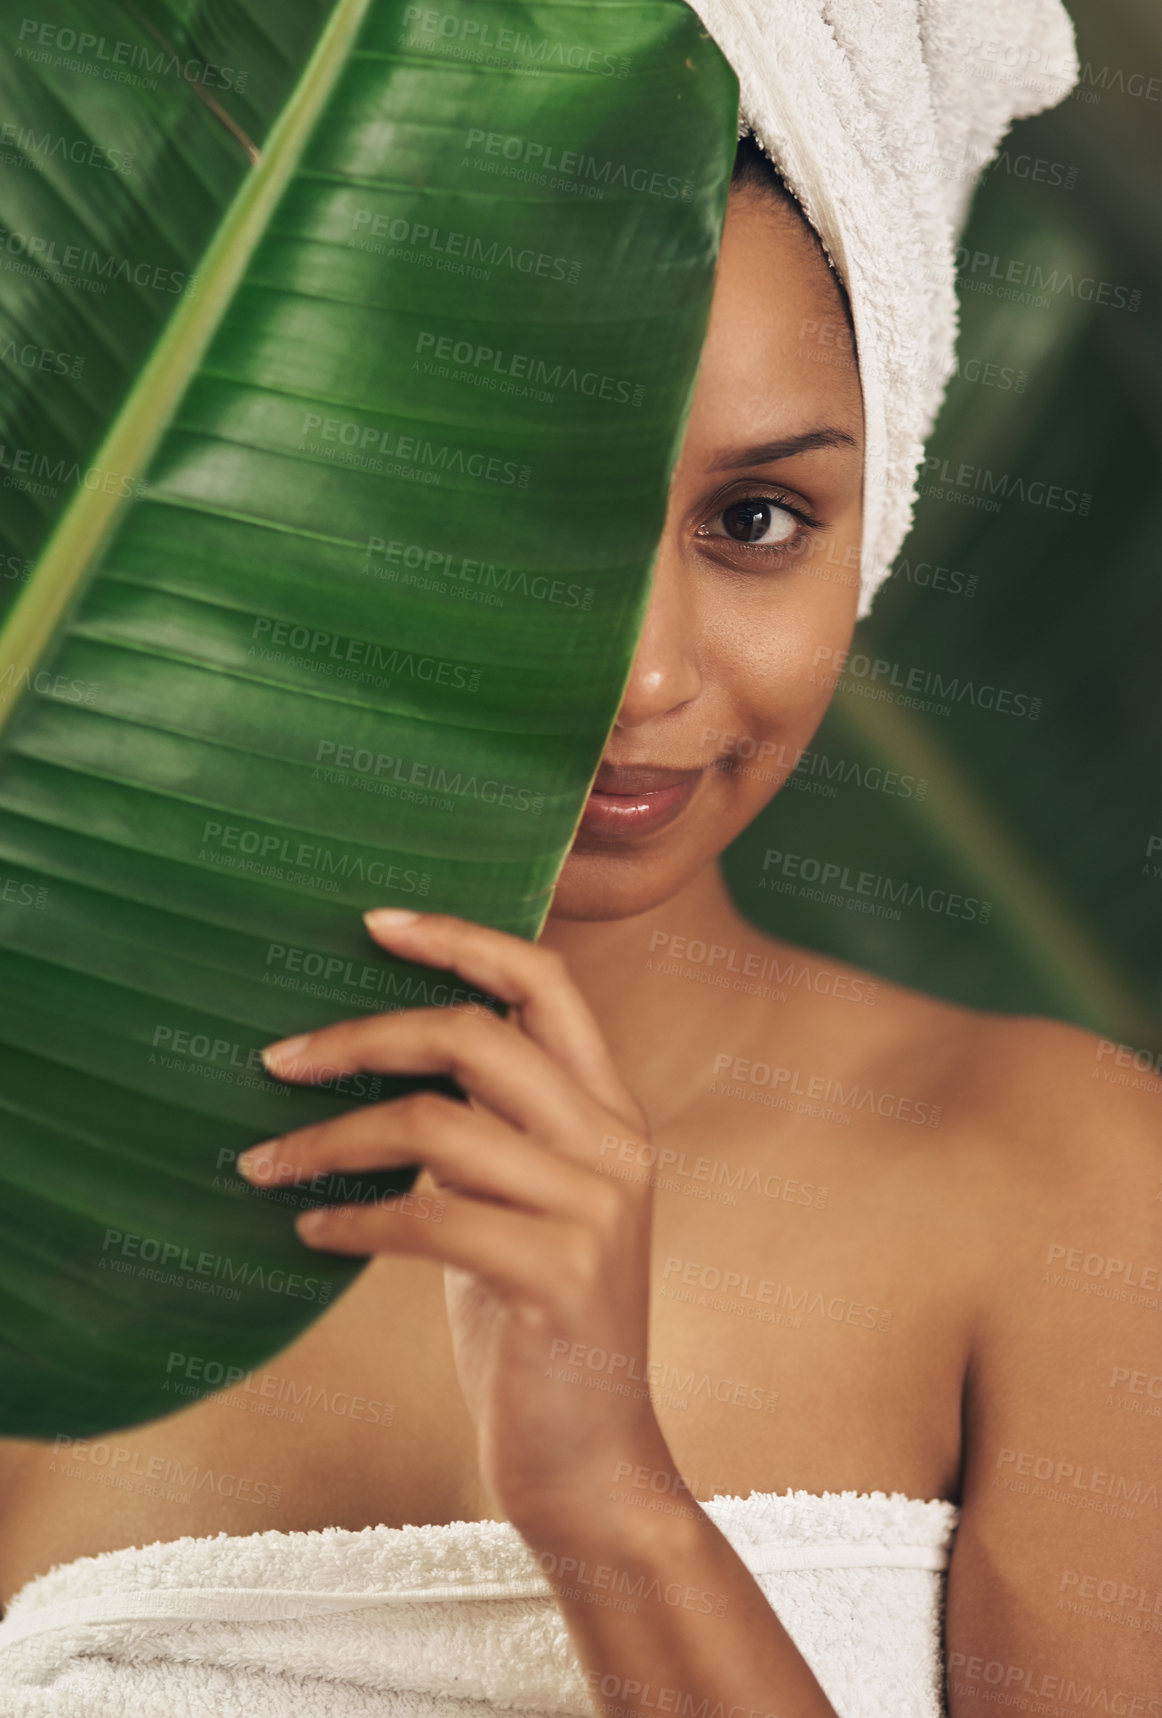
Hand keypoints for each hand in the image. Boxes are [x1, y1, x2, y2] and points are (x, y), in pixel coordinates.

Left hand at [236, 908, 671, 1544]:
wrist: (593, 1461)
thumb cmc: (536, 1325)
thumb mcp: (525, 1206)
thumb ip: (487, 1130)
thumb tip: (382, 1068)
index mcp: (611, 1112)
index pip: (547, 982)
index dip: (462, 937)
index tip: (374, 922)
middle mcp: (614, 1144)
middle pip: (478, 1035)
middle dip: (363, 1035)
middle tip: (276, 1058)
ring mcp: (593, 1209)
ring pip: (438, 1125)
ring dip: (330, 1138)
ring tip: (263, 1162)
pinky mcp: (557, 1277)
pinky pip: (427, 1219)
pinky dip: (351, 1218)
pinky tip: (308, 1231)